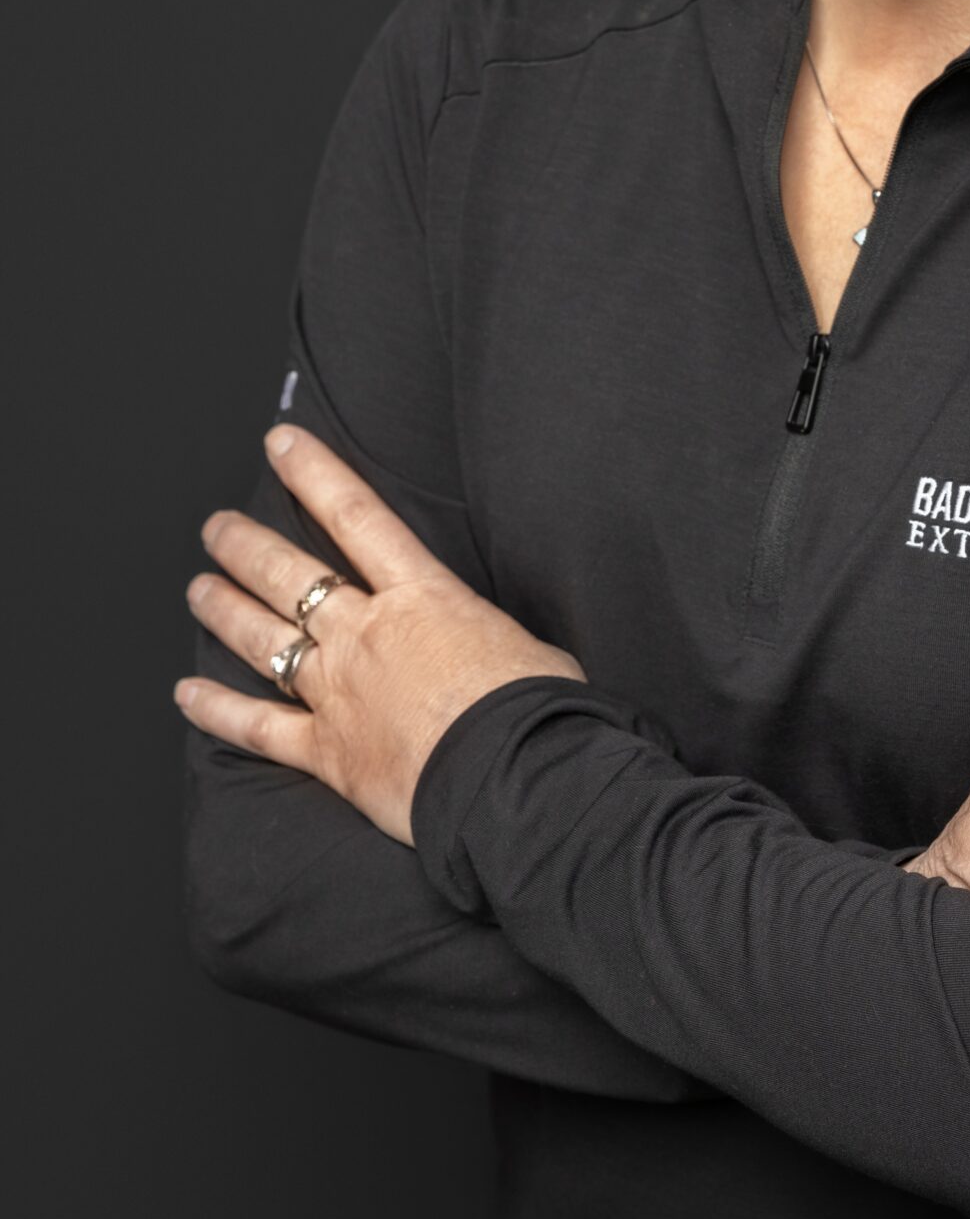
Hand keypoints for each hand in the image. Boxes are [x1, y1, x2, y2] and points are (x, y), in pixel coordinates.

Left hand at [174, 423, 586, 844]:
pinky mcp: (328, 752)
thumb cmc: (535, 707)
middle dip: (247, 545)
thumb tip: (478, 647)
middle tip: (217, 527)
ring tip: (197, 589)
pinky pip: (258, 728)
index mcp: (423, 597)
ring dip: (224, 611)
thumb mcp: (523, 642)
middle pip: (291, 576)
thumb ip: (479, 635)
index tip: (281, 444)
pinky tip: (185, 696)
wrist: (515, 774)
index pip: (357, 516)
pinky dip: (218, 712)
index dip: (314, 473)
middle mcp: (367, 634)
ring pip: (264, 640)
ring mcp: (339, 691)